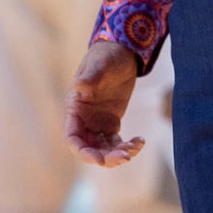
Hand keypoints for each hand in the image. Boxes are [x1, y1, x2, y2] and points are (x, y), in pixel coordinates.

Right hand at [64, 40, 144, 167]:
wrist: (123, 52)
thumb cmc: (107, 55)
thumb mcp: (100, 64)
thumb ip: (90, 76)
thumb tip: (78, 85)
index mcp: (74, 108)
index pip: (72, 137)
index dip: (83, 152)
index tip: (99, 160)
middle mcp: (83, 119)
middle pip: (89, 149)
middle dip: (106, 157)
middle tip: (126, 157)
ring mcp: (97, 123)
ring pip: (103, 149)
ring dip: (117, 154)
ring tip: (135, 147)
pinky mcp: (111, 123)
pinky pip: (116, 143)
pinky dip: (127, 146)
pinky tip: (140, 141)